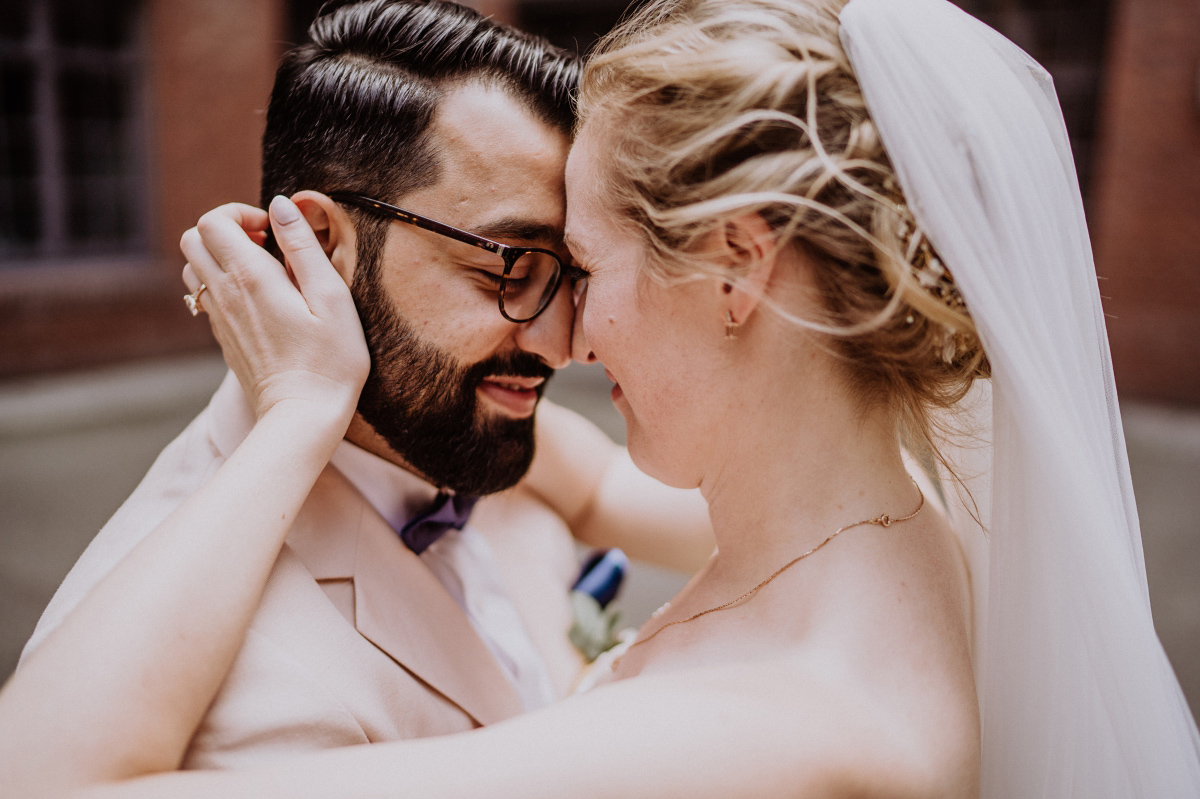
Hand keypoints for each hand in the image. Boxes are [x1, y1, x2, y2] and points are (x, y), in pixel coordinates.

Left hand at [180, 196, 368, 428]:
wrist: (302, 416)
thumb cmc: (330, 360)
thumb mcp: (333, 298)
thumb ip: (304, 247)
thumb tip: (281, 206)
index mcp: (251, 278)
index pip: (213, 221)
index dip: (240, 214)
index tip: (274, 231)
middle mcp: (225, 295)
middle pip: (193, 238)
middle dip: (225, 229)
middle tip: (265, 244)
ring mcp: (219, 318)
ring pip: (193, 267)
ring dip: (220, 255)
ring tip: (261, 268)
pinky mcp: (223, 337)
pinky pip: (205, 295)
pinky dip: (223, 282)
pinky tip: (260, 298)